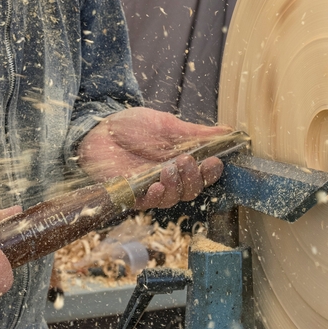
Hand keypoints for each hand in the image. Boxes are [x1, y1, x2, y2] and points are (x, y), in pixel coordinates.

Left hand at [76, 107, 228, 208]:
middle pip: (191, 191)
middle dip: (193, 178)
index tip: (215, 161)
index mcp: (181, 162)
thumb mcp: (167, 125)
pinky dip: (156, 195)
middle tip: (187, 161)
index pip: (203, 175)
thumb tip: (227, 131)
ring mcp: (151, 189)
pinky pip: (148, 203)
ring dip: (175, 185)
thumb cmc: (132, 126)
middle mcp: (170, 179)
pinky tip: (156, 185)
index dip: (211, 172)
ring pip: (172, 199)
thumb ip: (195, 133)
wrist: (99, 128)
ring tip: (170, 168)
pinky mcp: (132, 195)